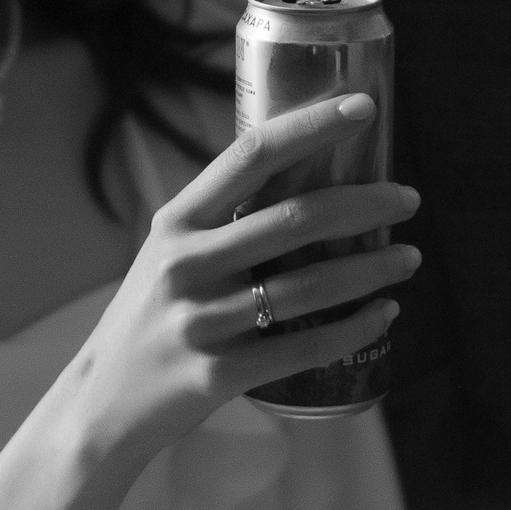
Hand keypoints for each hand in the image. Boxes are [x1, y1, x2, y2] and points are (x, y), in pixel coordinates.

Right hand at [52, 93, 419, 471]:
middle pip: (295, 218)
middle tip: (408, 199)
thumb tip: (310, 176)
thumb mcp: (171, 253)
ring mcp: (201, 321)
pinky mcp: (217, 374)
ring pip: (309, 286)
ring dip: (372, 268)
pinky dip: (354, 328)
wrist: (102, 402)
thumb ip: (224, 221)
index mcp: (177, 221)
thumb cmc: (154, 315)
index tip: (364, 108)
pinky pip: (303, 347)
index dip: (312, 125)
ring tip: (408, 258)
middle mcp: (186, 263)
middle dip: (366, 204)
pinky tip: (384, 314)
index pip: (252, 155)